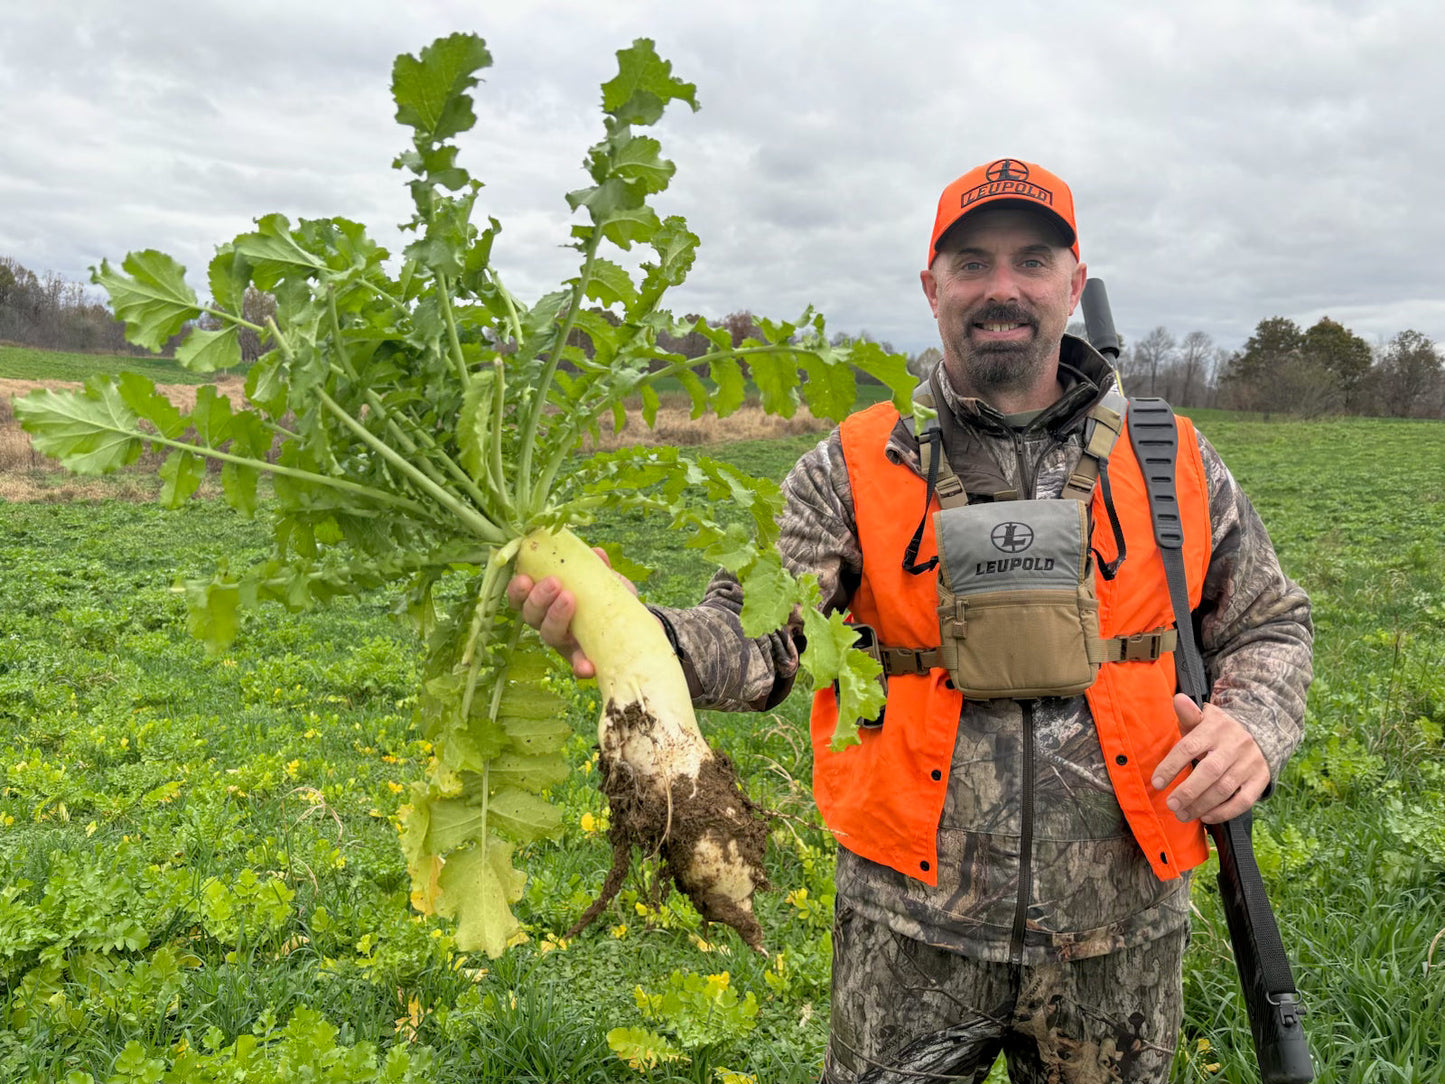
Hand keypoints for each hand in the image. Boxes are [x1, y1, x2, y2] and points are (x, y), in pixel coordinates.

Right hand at [505, 548, 634, 678]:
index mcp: (546, 602)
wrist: (628, 623)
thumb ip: (597, 568)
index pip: (522, 598)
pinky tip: (587, 666)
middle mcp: (549, 624)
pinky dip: (581, 665)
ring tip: (570, 600)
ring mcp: (564, 643)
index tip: (525, 578)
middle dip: (539, 598)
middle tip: (554, 583)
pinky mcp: (580, 659)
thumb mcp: (602, 579)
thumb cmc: (606, 597)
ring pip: (549, 634)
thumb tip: (597, 553)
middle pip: (532, 615)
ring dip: (555, 618)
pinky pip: (577, 664)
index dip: (518, 590)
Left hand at [1151, 694, 1269, 823]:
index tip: (1156, 783)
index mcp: (1215, 728)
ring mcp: (1250, 763)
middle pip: (1209, 771)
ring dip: (1201, 805)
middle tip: (1170, 805)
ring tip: (1182, 814)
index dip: (1171, 766)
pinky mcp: (1261, 779)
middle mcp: (1235, 745)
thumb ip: (1188, 715)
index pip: (1190, 747)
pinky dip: (1224, 812)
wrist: (1262, 731)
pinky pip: (1244, 801)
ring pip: (1225, 788)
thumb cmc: (1219, 730)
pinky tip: (1206, 817)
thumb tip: (1178, 699)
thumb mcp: (1204, 719)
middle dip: (1188, 791)